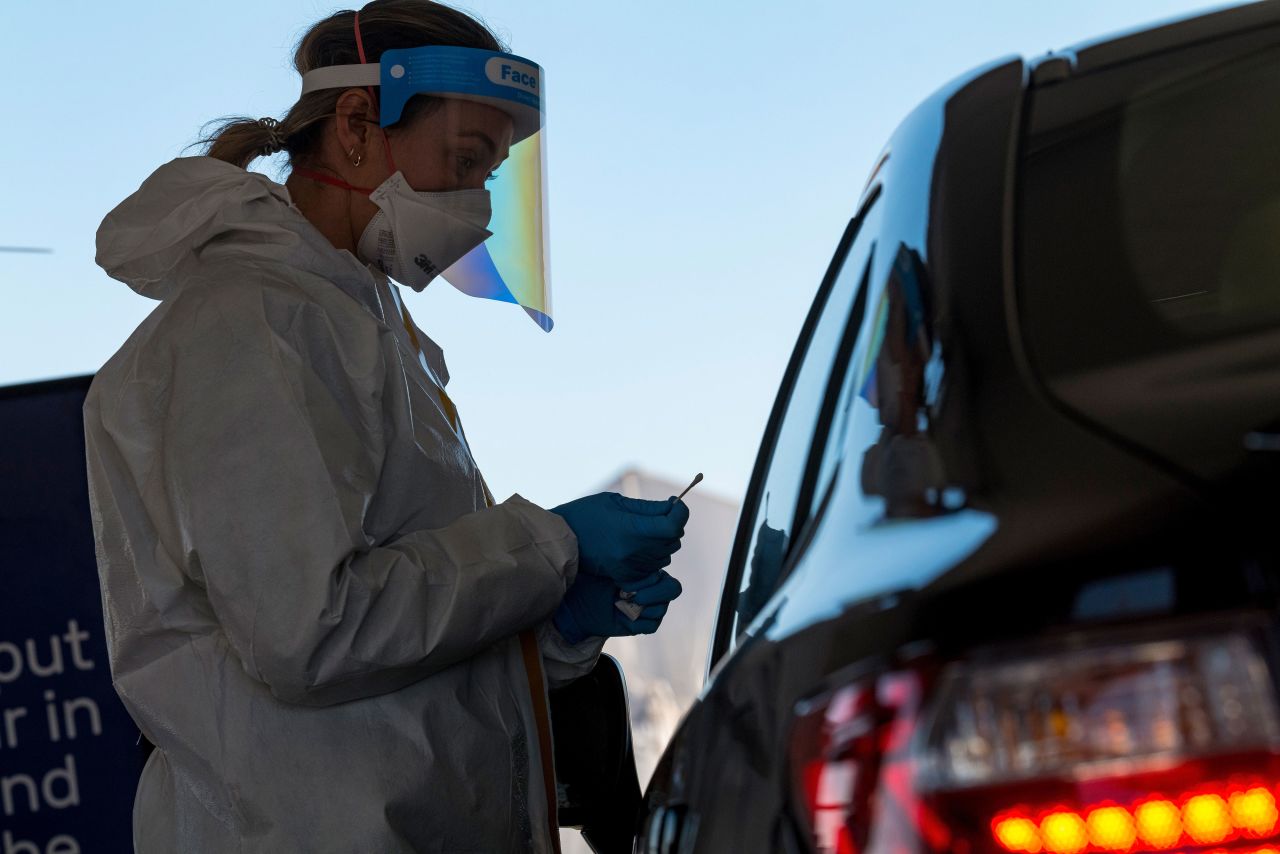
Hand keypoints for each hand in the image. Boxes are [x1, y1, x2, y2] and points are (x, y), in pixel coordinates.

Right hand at [551, 493, 689, 583]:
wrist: (561, 541)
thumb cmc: (586, 514)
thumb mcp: (616, 502)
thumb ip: (649, 508)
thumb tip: (674, 508)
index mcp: (631, 531)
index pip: (672, 526)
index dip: (680, 513)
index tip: (676, 504)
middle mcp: (633, 553)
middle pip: (672, 541)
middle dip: (670, 526)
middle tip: (656, 515)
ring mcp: (630, 568)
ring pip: (665, 555)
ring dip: (661, 542)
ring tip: (642, 531)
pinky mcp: (626, 577)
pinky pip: (653, 568)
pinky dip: (651, 557)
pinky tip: (638, 547)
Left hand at [553, 571, 682, 644]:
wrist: (578, 606)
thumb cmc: (592, 581)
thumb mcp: (608, 567)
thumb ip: (627, 562)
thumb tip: (639, 553)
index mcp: (648, 570)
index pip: (665, 575)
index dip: (649, 581)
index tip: (625, 583)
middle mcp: (653, 587)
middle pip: (673, 590)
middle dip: (654, 594)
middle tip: (633, 597)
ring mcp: (649, 606)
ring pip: (661, 609)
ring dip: (641, 609)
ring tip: (621, 605)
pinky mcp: (642, 624)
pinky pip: (651, 625)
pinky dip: (636, 623)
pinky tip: (621, 616)